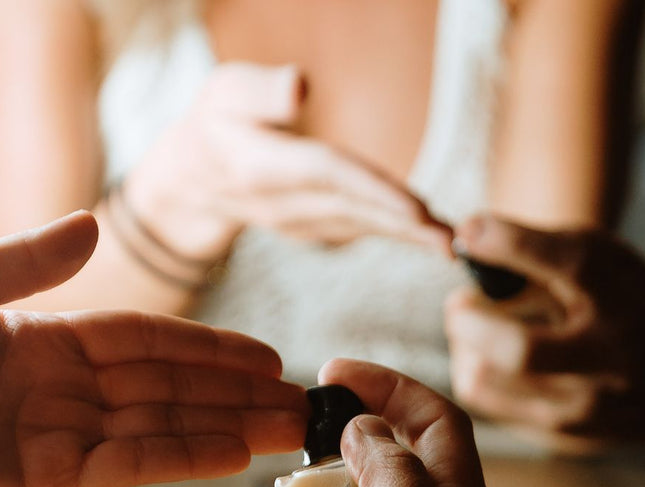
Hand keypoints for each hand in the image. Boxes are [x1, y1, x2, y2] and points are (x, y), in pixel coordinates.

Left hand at [0, 212, 306, 486]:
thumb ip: (29, 259)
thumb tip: (90, 224)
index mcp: (46, 343)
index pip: (148, 342)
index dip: (207, 347)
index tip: (260, 354)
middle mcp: (63, 394)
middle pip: (170, 388)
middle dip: (236, 392)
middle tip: (297, 398)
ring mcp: (59, 439)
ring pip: (162, 428)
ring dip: (227, 426)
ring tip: (286, 426)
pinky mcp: (46, 482)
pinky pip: (127, 465)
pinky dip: (181, 457)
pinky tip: (230, 451)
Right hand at [121, 63, 452, 262]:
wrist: (193, 177)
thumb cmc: (217, 121)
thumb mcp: (225, 91)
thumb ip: (262, 91)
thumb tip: (301, 86)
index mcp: (259, 166)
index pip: (325, 175)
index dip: (371, 189)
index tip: (414, 207)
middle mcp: (280, 204)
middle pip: (351, 211)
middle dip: (403, 224)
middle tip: (451, 239)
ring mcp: (295, 224)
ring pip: (358, 227)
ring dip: (405, 236)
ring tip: (450, 242)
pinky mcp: (310, 231)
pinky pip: (355, 232)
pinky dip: (391, 235)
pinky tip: (426, 237)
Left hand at [445, 214, 644, 452]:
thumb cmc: (615, 302)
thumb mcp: (598, 259)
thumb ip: (539, 244)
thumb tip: (468, 235)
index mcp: (628, 300)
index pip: (574, 265)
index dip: (514, 246)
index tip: (470, 233)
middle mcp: (620, 358)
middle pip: (522, 351)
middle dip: (470, 323)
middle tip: (456, 306)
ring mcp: (599, 409)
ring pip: (494, 386)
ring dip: (465, 352)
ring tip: (468, 332)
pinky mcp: (574, 440)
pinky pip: (494, 410)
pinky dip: (478, 380)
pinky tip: (485, 362)